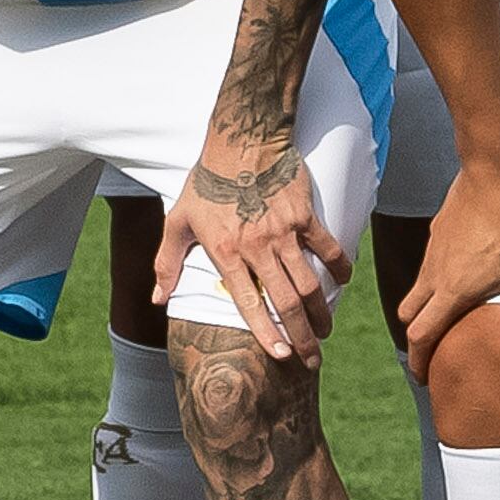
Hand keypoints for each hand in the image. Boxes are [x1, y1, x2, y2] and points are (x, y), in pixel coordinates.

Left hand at [162, 125, 347, 362]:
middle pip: (285, 301)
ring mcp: (284, 232)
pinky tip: (342, 281)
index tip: (280, 355)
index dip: (266, 332)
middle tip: (312, 357)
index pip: (248, 303)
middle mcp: (258, 247)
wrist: (242, 141)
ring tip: (326, 331)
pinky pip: (327, 247)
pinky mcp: (304, 215)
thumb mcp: (178, 221)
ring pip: (308, 282)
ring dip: (320, 311)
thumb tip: (157, 298)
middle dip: (301, 336)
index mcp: (226, 253)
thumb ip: (167, 263)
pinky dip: (338, 266)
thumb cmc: (206, 183)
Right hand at [393, 150, 499, 371]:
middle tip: (429, 352)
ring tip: (445, 316)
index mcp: (452, 290)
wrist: (496, 169)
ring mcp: (435, 248)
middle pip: (411, 314)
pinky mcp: (440, 228)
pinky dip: (435, 279)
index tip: (424, 377)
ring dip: (425, 306)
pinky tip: (461, 273)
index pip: (422, 335)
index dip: (419, 361)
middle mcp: (435, 272)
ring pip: (418, 286)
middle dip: (416, 337)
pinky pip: (430, 263)